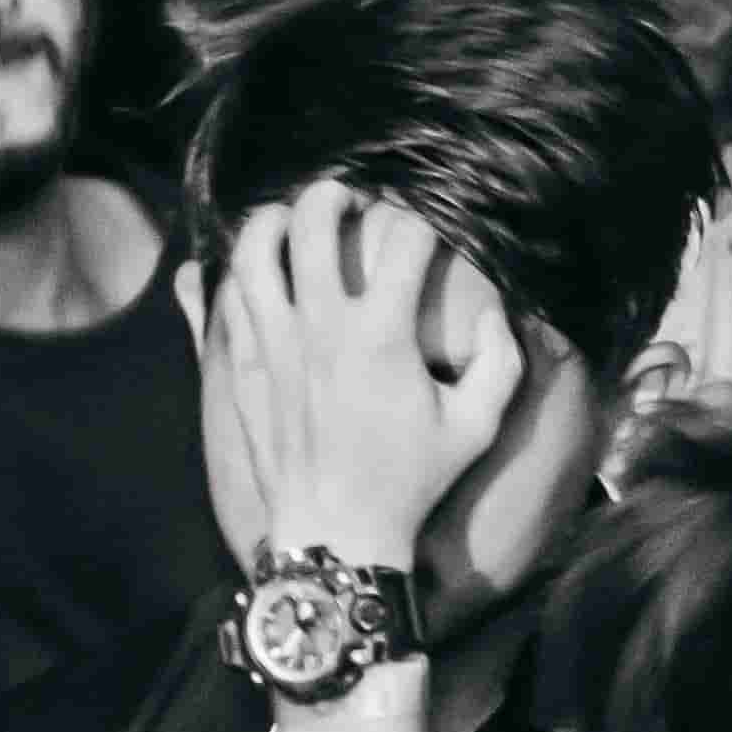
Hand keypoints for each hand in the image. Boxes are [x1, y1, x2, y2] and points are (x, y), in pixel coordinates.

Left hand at [196, 183, 522, 571]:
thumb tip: (496, 311)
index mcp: (381, 335)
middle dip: (334, 194)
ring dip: (274, 220)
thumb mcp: (476, 427)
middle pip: (312, 220)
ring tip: (293, 221)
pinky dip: (243, 273)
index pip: (403, 239)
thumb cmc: (409, 483)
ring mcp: (273, 346)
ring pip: (254, 250)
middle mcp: (320, 328)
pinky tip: (263, 276)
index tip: (426, 229)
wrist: (336, 537)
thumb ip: (502, 362)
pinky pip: (228, 298)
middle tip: (350, 201)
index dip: (421, 219)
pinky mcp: (242, 370)